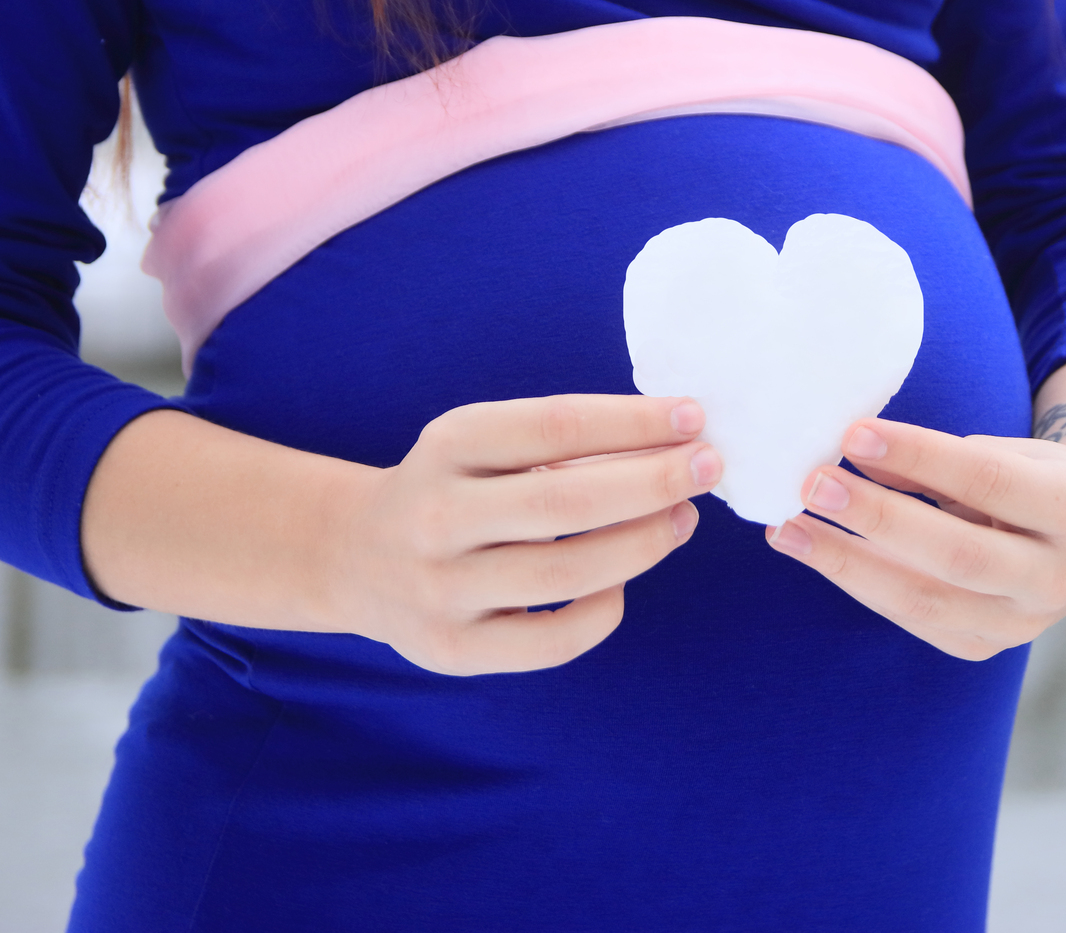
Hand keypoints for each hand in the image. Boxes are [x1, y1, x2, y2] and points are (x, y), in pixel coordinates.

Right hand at [327, 394, 718, 676]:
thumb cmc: (453, 488)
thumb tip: (673, 440)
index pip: (555, 426)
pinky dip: (604, 610)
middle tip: (710, 466)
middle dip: (654, 481)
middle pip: (566, 502)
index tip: (692, 416)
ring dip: (643, 543)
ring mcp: (441, 589)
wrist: (355, 556)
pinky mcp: (453, 649)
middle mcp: (436, 515)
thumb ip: (562, 443)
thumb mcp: (482, 444)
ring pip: (567, 572)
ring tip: (682, 518)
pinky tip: (622, 582)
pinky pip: (554, 640)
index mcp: (447, 445)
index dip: (632, 421)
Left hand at [764, 417, 1065, 659]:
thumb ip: (932, 459)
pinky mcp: (982, 647)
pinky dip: (860, 584)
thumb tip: (855, 452)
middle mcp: (1054, 577)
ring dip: (847, 563)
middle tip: (812, 485)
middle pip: (955, 553)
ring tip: (789, 529)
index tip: (854, 433)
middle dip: (875, 518)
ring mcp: (1020, 624)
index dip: (919, 456)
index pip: (986, 480)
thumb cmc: (1030, 481)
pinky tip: (818, 554)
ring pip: (924, 600)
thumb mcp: (1000, 453)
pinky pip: (912, 619)